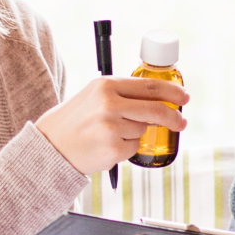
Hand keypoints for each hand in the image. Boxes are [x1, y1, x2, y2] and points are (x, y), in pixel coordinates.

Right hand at [34, 76, 188, 173]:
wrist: (51, 145)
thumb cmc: (76, 120)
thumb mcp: (94, 95)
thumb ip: (122, 93)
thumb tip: (160, 98)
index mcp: (106, 85)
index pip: (149, 85)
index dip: (172, 92)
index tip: (184, 97)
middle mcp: (110, 103)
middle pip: (156, 109)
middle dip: (174, 117)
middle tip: (181, 123)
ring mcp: (112, 127)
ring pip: (143, 130)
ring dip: (135, 134)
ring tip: (110, 134)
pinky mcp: (114, 148)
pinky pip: (134, 148)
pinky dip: (126, 149)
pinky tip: (107, 146)